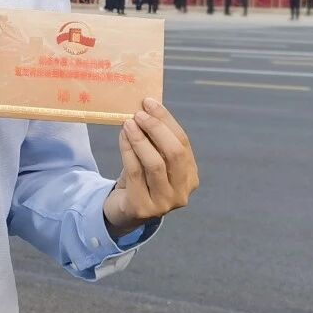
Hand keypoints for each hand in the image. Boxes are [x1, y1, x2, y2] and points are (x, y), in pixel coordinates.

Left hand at [103, 97, 198, 238]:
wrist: (123, 210)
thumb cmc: (139, 178)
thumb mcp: (151, 158)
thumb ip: (154, 139)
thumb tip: (146, 106)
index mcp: (190, 176)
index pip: (183, 143)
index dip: (166, 120)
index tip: (149, 102)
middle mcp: (183, 192)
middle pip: (174, 154)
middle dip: (156, 129)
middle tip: (138, 114)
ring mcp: (165, 203)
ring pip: (155, 164)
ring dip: (140, 140)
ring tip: (127, 123)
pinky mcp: (144, 209)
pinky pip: (135, 173)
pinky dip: (127, 152)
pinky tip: (122, 138)